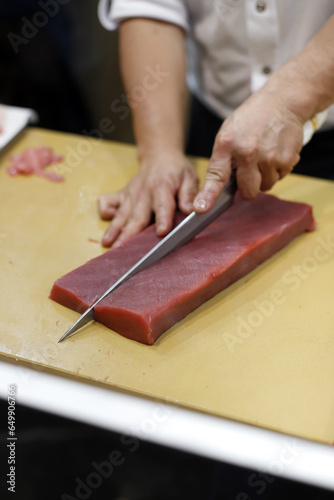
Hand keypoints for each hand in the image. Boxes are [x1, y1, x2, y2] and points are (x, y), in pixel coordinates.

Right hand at [99, 152, 198, 246]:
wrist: (159, 156)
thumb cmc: (176, 171)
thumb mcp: (189, 178)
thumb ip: (189, 195)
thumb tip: (191, 211)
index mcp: (162, 187)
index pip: (163, 205)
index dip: (163, 219)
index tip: (162, 232)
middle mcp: (143, 193)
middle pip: (137, 216)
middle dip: (130, 234)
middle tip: (124, 250)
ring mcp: (130, 195)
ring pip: (121, 215)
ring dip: (114, 230)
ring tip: (108, 245)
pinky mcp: (121, 196)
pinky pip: (107, 202)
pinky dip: (105, 213)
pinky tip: (108, 226)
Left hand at [193, 87, 303, 212]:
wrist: (282, 101)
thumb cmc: (252, 119)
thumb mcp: (228, 134)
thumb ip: (223, 161)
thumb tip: (221, 190)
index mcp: (226, 145)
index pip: (215, 176)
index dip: (208, 195)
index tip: (201, 208)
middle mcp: (247, 152)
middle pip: (248, 192)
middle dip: (249, 186)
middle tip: (250, 168)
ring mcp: (268, 157)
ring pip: (266, 186)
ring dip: (265, 177)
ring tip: (264, 155)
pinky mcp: (287, 159)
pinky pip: (280, 178)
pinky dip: (278, 169)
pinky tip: (275, 152)